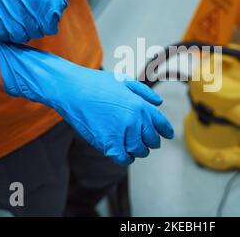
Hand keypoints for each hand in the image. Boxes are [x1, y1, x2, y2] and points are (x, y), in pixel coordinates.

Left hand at [0, 0, 86, 45]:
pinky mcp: (51, 3)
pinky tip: (49, 14)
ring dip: (39, 29)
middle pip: (18, 35)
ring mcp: (33, 1)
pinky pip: (49, 29)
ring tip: (40, 14)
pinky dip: (51, 26)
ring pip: (35, 33)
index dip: (8, 36)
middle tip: (30, 23)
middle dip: (25, 34)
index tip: (15, 31)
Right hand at [0, 42, 173, 164]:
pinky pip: (123, 158)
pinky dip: (126, 158)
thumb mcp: (124, 81)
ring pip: (139, 151)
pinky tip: (125, 154)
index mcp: (140, 105)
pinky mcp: (107, 143)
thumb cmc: (96, 83)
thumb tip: (158, 102)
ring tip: (135, 147)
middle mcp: (134, 120)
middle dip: (151, 141)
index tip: (167, 135)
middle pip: (152, 140)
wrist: (72, 89)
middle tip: (148, 142)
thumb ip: (144, 93)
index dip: (166, 131)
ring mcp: (121, 133)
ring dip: (139, 150)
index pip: (161, 124)